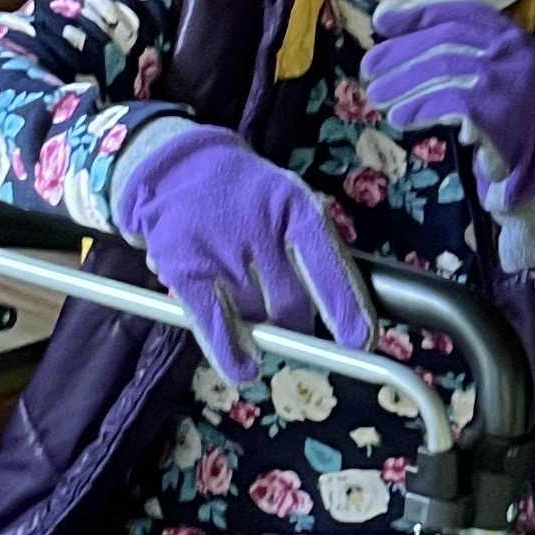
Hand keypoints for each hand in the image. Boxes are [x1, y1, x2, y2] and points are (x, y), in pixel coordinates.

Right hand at [109, 120, 373, 386]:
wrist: (175, 165)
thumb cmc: (246, 194)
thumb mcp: (288, 202)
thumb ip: (312, 251)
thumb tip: (345, 313)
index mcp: (293, 206)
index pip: (326, 265)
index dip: (345, 308)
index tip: (359, 341)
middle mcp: (257, 227)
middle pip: (291, 303)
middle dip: (300, 325)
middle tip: (299, 326)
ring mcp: (218, 250)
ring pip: (255, 316)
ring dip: (263, 330)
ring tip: (260, 322)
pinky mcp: (183, 269)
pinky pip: (214, 325)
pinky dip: (230, 354)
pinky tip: (243, 368)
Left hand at [367, 1, 534, 266]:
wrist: (533, 167)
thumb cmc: (496, 116)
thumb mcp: (477, 73)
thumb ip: (443, 45)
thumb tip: (385, 14)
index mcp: (510, 35)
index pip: (459, 12)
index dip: (417, 15)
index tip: (382, 23)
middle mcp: (515, 51)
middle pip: (446, 41)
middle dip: (402, 54)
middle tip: (369, 69)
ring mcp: (509, 81)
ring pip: (444, 70)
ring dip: (403, 84)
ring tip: (377, 96)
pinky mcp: (499, 113)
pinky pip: (449, 103)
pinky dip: (419, 108)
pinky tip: (400, 117)